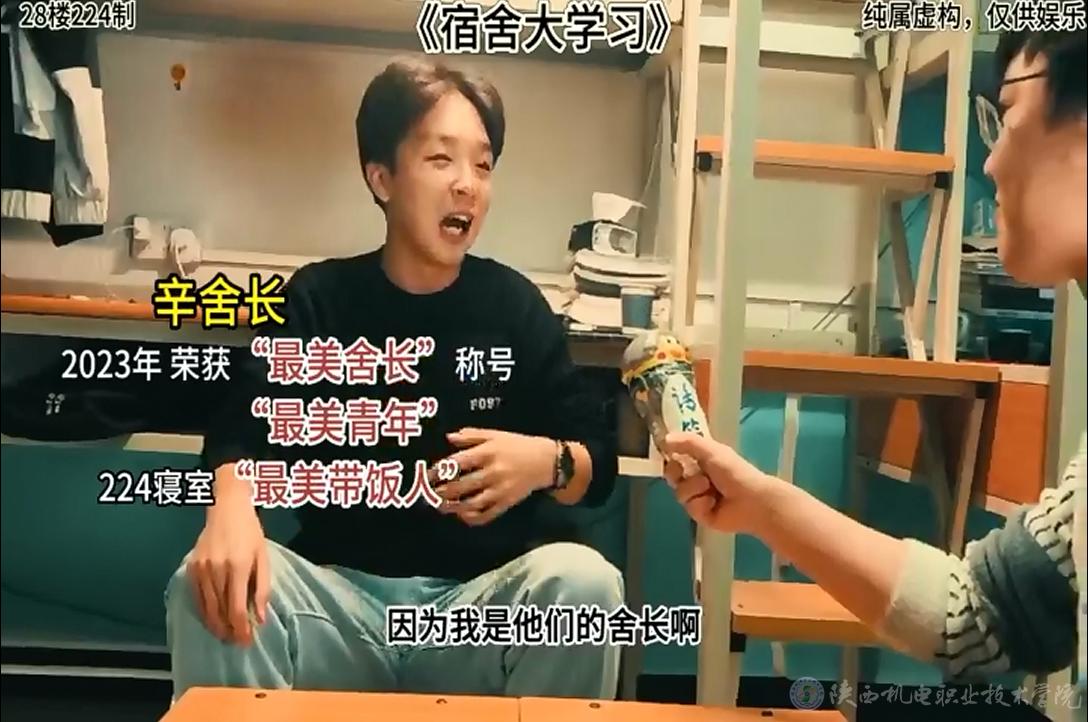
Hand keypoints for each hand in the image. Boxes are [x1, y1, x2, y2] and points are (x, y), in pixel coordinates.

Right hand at [186, 493, 268, 645]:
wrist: (227, 508)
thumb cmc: (250, 532)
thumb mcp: (263, 558)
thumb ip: (262, 589)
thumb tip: (260, 618)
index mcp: (237, 566)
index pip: (236, 607)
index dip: (241, 628)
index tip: (247, 640)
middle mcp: (216, 569)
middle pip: (220, 610)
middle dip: (229, 630)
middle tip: (237, 642)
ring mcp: (200, 568)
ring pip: (206, 606)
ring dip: (215, 624)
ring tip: (225, 635)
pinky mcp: (191, 567)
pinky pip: (196, 596)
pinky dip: (203, 611)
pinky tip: (211, 619)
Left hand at [436, 427, 555, 525]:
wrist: (546, 461)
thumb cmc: (517, 445)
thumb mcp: (496, 435)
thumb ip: (472, 435)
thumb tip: (449, 437)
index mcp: (488, 452)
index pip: (457, 463)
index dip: (439, 471)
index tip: (426, 476)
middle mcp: (493, 472)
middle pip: (461, 486)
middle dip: (441, 492)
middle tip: (427, 495)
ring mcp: (500, 489)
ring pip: (471, 503)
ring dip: (453, 507)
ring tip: (440, 506)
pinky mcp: (507, 502)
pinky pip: (488, 514)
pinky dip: (473, 518)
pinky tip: (462, 515)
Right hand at [661, 432, 774, 533]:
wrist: (752, 501)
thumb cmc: (734, 471)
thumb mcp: (712, 450)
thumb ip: (688, 442)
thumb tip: (664, 438)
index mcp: (701, 460)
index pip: (676, 457)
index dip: (670, 456)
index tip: (667, 453)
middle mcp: (697, 477)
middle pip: (672, 476)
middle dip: (676, 473)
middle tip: (682, 472)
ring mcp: (698, 497)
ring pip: (679, 492)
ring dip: (694, 488)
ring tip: (710, 489)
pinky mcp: (700, 514)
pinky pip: (689, 508)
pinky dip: (701, 504)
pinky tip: (713, 503)